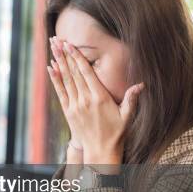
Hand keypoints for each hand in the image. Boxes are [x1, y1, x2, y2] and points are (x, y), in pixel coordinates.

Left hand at [47, 37, 143, 163]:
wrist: (100, 151)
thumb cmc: (116, 133)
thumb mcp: (127, 115)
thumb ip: (132, 99)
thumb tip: (142, 84)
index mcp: (100, 97)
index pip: (86, 72)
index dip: (77, 57)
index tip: (70, 44)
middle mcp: (85, 100)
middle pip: (73, 73)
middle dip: (65, 55)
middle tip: (57, 39)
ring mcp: (75, 106)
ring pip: (65, 80)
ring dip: (59, 62)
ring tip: (53, 48)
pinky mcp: (68, 112)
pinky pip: (60, 92)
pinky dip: (55, 79)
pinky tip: (51, 68)